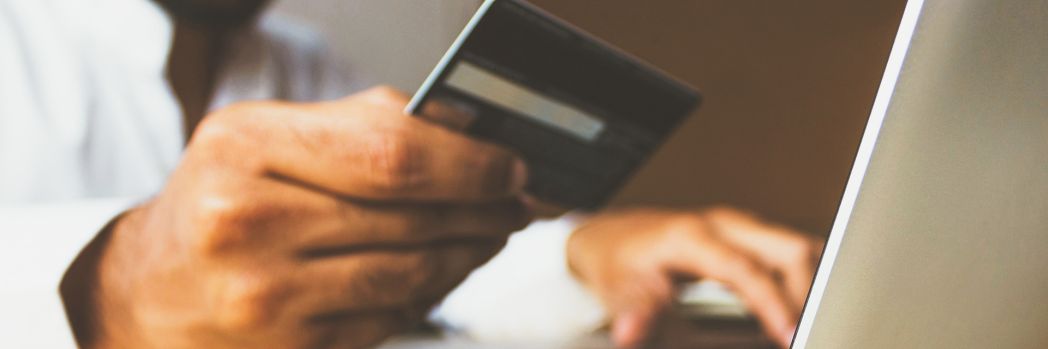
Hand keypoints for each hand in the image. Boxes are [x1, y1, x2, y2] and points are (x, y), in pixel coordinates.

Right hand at [62, 87, 531, 348]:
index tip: (510, 166)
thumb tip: (468, 132)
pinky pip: (390, 318)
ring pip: (411, 274)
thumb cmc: (221, 202)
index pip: (392, 153)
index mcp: (245, 148)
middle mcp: (247, 222)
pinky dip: (429, 294)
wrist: (148, 290)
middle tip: (514, 203)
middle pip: (411, 216)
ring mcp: (265, 296)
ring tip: (488, 235)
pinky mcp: (290, 348)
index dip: (470, 163)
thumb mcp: (268, 138)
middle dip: (483, 209)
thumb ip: (364, 126)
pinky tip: (440, 272)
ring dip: (468, 254)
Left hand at [566, 207, 821, 347]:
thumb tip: (631, 332)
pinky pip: (793, 252)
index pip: (746, 269)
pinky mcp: (750, 235)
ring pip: (799, 246)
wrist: (613, 237)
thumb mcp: (619, 289)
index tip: (789, 334)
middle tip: (814, 332)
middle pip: (789, 249)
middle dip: (809, 292)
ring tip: (817, 323)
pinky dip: (808, 278)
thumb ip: (634, 312)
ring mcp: (741, 226)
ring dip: (816, 284)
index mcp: (693, 236)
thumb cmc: (619, 262)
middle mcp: (724, 224)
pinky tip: (809, 306)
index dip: (772, 303)